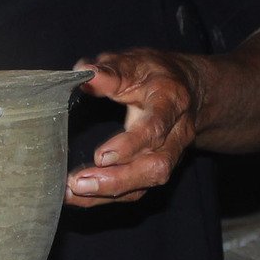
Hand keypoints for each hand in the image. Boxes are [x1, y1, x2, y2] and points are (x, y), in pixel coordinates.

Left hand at [66, 48, 203, 207]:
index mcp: (171, 102)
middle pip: (155, 166)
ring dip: (110, 191)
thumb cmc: (154, 75)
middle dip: (117, 179)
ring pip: (147, 182)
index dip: (131, 145)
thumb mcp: (135, 63)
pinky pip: (137, 190)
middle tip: (78, 182)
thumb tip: (85, 74)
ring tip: (74, 192)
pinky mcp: (158, 169)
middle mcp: (177, 134)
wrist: (186, 91)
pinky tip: (79, 196)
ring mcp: (171, 155)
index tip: (101, 156)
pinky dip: (107, 196)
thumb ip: (111, 70)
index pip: (155, 128)